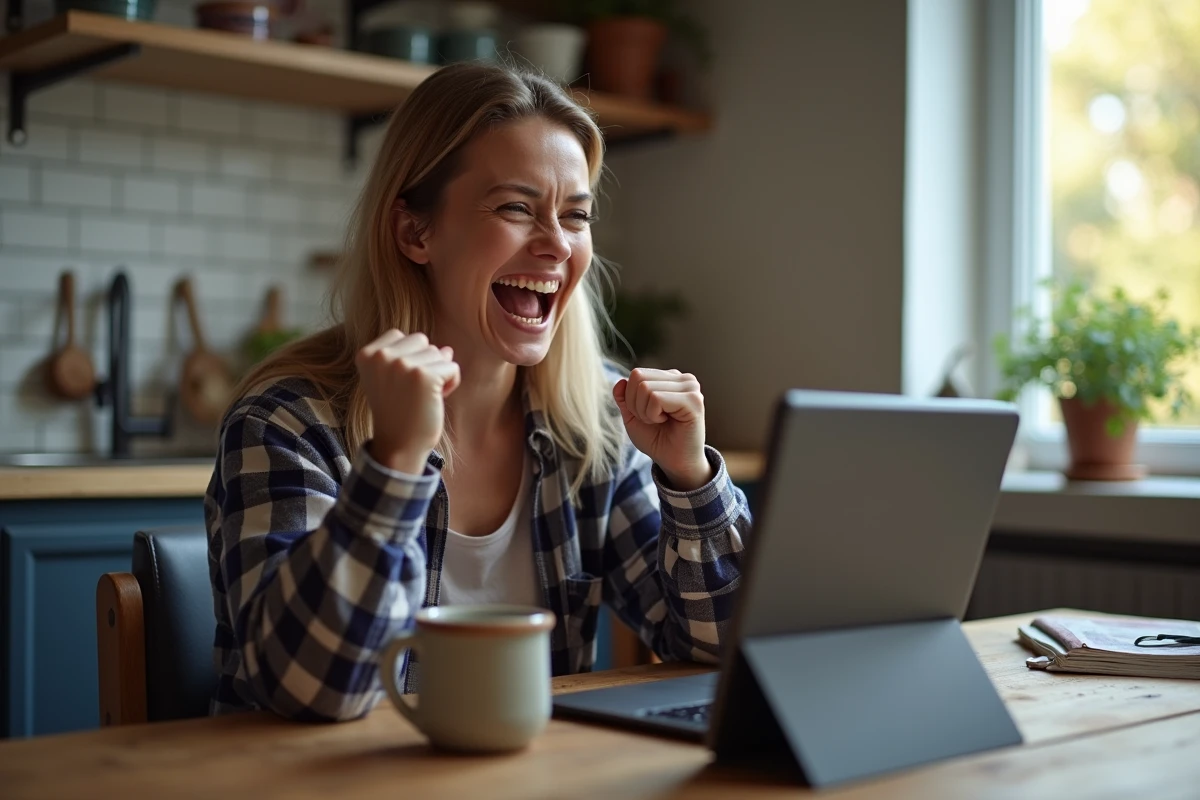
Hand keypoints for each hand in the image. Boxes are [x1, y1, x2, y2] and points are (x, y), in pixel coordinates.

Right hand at [356, 329, 459, 473]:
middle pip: (421, 341)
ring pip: (438, 353)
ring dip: (439, 374)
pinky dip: (451, 383)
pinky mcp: (424, 376)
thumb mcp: (395, 379)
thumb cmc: (398, 413)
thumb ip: (413, 358)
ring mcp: (402, 365)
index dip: (409, 357)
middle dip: (425, 363)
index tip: (401, 383)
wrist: (399, 445)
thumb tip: (446, 349)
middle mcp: (382, 356)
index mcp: (367, 354)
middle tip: (414, 392)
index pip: (400, 336)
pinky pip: (452, 367)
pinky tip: (437, 399)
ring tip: (423, 396)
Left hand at [613, 368, 712, 490]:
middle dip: (636, 405)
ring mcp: (690, 387)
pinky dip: (653, 414)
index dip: (631, 398)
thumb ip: (624, 398)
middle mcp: (683, 379)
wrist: (674, 463)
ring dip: (645, 412)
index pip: (637, 374)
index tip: (647, 415)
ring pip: (645, 388)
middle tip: (653, 420)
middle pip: (639, 378)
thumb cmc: (657, 440)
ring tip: (661, 421)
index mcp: (671, 378)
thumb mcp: (633, 417)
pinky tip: (667, 421)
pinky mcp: (693, 400)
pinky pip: (656, 398)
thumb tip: (620, 381)